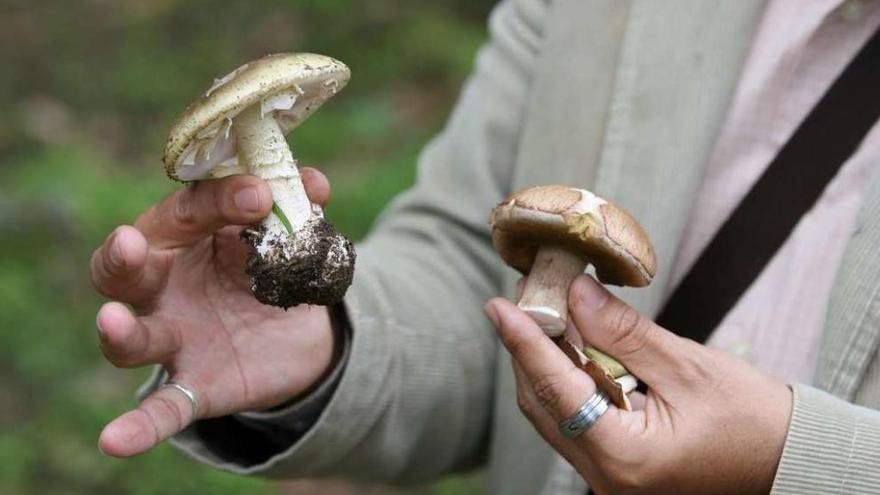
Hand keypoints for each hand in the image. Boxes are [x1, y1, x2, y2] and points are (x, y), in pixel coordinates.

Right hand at [91, 169, 336, 456]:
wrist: (294, 331)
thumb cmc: (271, 267)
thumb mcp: (287, 236)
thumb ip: (298, 210)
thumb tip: (316, 183)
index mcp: (184, 237)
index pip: (186, 211)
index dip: (219, 200)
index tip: (260, 195)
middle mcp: (164, 285)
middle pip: (124, 270)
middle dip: (122, 256)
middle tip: (131, 242)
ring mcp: (172, 337)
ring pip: (131, 337)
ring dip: (120, 332)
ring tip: (113, 323)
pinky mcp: (193, 384)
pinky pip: (161, 408)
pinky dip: (137, 427)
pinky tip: (114, 442)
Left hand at [484, 275, 792, 494]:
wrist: (787, 462)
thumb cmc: (752, 420)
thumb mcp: (687, 367)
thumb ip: (623, 332)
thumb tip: (574, 291)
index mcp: (624, 456)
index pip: (554, 389)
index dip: (522, 341)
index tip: (497, 305)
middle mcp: (605, 475)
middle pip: (542, 403)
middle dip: (529, 346)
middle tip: (526, 295)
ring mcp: (608, 476)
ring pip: (553, 412)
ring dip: (545, 361)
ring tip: (545, 311)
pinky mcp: (615, 465)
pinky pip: (574, 418)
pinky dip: (567, 379)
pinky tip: (570, 344)